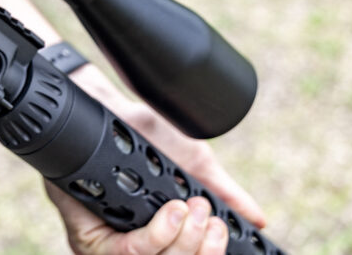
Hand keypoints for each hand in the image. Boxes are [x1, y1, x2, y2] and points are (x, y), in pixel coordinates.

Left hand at [45, 64, 265, 253]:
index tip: (222, 230)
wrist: (114, 111)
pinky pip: (127, 252)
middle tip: (205, 212)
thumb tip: (258, 219)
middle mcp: (143, 245)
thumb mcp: (194, 164)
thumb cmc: (149, 136)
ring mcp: (116, 246)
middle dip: (202, 246)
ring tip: (188, 208)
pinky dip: (155, 236)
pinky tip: (170, 213)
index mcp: (169, 235)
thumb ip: (224, 193)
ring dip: (182, 241)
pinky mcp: (93, 240)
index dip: (211, 252)